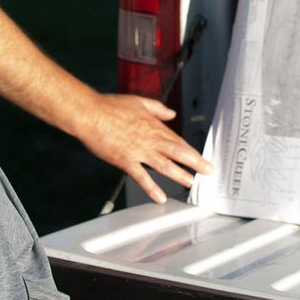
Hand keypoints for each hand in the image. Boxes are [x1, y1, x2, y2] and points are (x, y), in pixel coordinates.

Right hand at [77, 94, 212, 202]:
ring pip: (165, 165)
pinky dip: (152, 188)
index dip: (190, 151)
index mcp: (153, 126)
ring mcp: (139, 151)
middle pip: (177, 152)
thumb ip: (157, 108)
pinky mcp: (126, 160)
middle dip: (195, 162)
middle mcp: (150, 139)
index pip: (177, 140)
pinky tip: (160, 197)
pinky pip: (141, 177)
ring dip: (180, 175)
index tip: (200, 158)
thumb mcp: (139, 102)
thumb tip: (171, 113)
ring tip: (192, 182)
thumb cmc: (111, 106)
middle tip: (208, 171)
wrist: (91, 114)